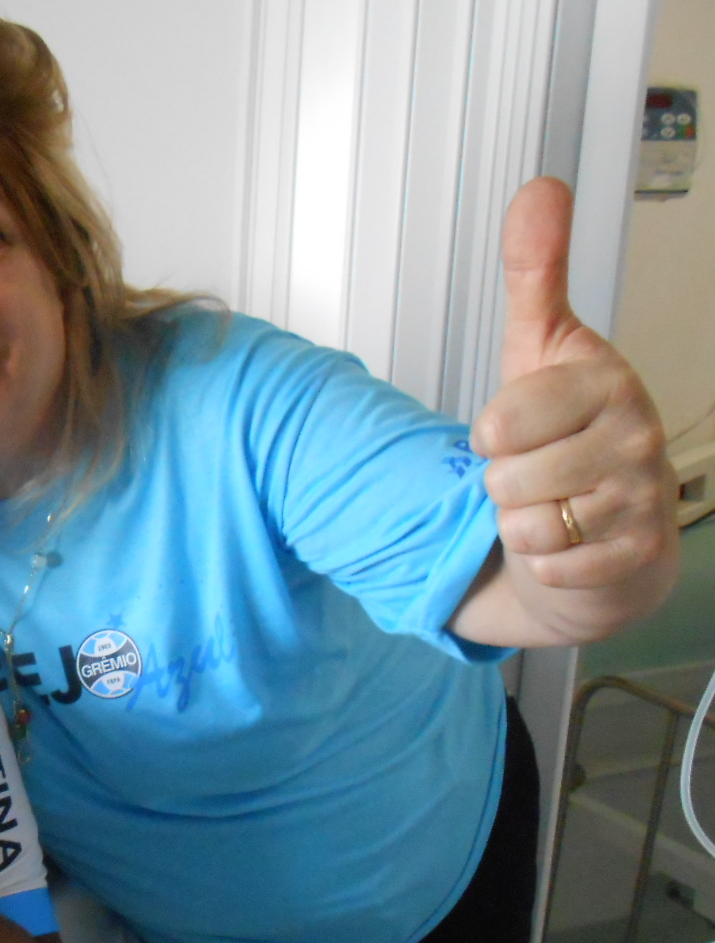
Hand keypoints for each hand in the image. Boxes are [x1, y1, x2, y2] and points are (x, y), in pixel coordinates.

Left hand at [459, 177, 677, 641]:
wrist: (611, 522)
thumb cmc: (567, 433)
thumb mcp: (541, 347)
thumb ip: (535, 272)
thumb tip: (541, 186)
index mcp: (607, 382)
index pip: (502, 423)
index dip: (491, 434)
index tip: (516, 427)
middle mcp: (636, 436)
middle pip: (507, 479)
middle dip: (506, 483)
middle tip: (539, 470)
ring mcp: (642, 499)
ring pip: (526, 524)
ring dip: (525, 523)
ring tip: (555, 503)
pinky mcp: (637, 556)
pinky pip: (549, 565)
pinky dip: (546, 562)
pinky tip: (572, 540)